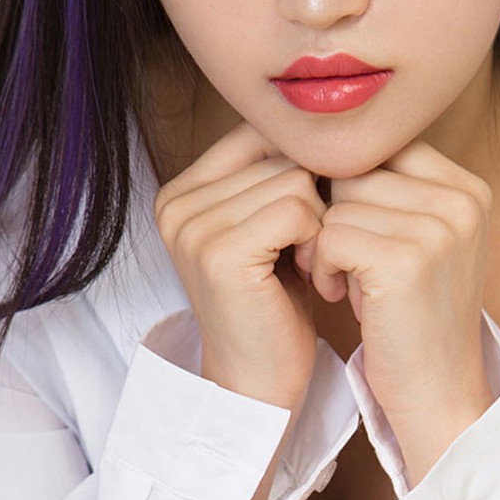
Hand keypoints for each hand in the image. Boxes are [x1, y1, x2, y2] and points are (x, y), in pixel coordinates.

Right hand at [153, 121, 325, 413]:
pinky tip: (314, 273)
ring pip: (294, 177)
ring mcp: (192, 226)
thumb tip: (324, 116)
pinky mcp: (219, 252)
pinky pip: (298, 207)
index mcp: (180, 191)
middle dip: (314, 197)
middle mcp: (175, 202)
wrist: (259, 383)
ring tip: (311, 264)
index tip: (311, 221)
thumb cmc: (274, 306)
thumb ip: (276, 172)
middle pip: (279, 152)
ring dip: (321, 221)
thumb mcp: (269, 228)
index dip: (302, 169)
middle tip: (312, 252)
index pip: (261, 134)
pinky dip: (320, 238)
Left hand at [292, 143, 495, 473]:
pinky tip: (344, 297)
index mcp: (468, 189)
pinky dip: (326, 267)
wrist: (437, 392)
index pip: (383, 147)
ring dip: (328, 245)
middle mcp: (461, 201)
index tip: (354, 234)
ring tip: (350, 284)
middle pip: (356, 169)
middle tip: (346, 264)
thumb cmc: (416, 319)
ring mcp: (437, 228)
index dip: (350, 188)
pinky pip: (331, 235)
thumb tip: (325, 143)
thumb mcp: (421, 242)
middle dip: (337, 215)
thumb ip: (393, 190)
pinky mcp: (405, 260)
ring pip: (338, 202)